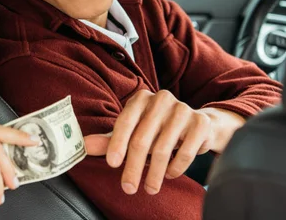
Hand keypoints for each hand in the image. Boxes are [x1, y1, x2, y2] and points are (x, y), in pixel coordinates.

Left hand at [84, 90, 241, 195]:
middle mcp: (161, 99)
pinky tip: (169, 174)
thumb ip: (109, 140)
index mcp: (141, 98)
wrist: (198, 124)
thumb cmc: (157, 129)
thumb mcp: (133, 132)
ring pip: (163, 148)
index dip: (117, 144)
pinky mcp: (200, 123)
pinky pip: (186, 152)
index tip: (112, 164)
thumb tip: (85, 146)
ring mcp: (182, 109)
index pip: (125, 122)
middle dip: (134, 167)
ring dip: (154, 174)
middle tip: (128, 188)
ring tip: (150, 188)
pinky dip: (176, 168)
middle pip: (142, 139)